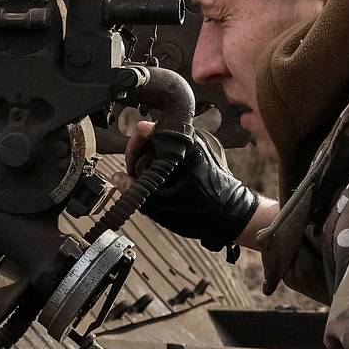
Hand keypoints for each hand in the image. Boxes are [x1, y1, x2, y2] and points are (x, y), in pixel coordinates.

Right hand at [117, 121, 258, 250]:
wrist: (231, 217)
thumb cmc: (204, 210)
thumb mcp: (161, 203)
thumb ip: (135, 189)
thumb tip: (117, 179)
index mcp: (183, 145)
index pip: (146, 131)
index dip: (133, 150)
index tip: (129, 167)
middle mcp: (191, 139)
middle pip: (152, 138)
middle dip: (140, 158)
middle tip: (135, 179)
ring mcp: (196, 144)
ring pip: (160, 147)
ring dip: (151, 163)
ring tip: (149, 184)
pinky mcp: (199, 153)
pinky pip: (172, 154)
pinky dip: (163, 166)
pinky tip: (162, 183)